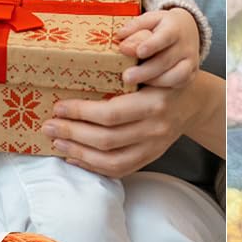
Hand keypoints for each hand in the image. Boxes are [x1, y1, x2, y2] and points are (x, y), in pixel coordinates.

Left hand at [42, 84, 195, 178]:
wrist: (191, 102)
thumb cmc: (160, 81)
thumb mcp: (147, 70)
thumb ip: (119, 73)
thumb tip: (72, 72)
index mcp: (152, 103)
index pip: (111, 114)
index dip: (81, 113)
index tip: (58, 107)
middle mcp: (154, 129)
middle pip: (107, 140)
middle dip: (72, 134)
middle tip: (49, 126)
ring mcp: (153, 148)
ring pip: (111, 160)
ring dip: (78, 153)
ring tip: (57, 143)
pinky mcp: (149, 159)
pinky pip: (119, 170)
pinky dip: (93, 167)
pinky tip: (74, 158)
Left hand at [115, 7, 198, 87]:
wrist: (188, 29)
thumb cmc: (162, 26)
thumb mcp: (150, 19)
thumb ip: (135, 26)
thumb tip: (119, 35)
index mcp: (174, 29)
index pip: (165, 37)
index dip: (152, 45)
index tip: (139, 52)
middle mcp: (185, 46)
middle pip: (166, 60)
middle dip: (145, 71)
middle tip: (126, 77)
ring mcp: (190, 61)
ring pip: (176, 75)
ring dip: (154, 81)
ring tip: (134, 82)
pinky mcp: (191, 73)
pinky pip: (180, 83)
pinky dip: (163, 86)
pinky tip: (147, 85)